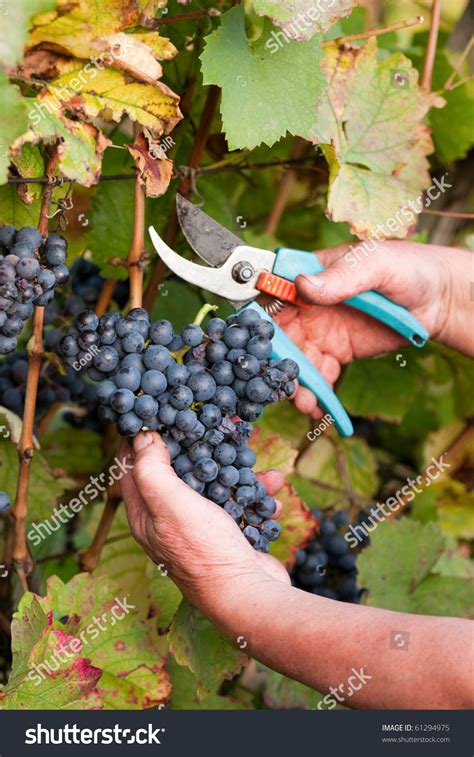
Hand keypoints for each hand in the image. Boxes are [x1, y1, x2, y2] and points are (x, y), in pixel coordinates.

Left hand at [120, 432, 289, 613]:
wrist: (250, 595)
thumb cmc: (204, 550)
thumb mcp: (171, 504)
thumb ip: (153, 470)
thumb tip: (141, 436)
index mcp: (145, 515)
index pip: (132, 467)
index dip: (140, 438)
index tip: (157, 411)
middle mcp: (169, 521)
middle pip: (177, 471)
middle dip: (195, 444)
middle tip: (211, 420)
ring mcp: (200, 529)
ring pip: (213, 484)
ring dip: (234, 468)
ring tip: (250, 450)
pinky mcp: (228, 535)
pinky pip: (240, 504)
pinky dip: (255, 494)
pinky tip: (273, 486)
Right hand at [278, 240, 469, 418]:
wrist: (438, 300)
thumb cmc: (407, 269)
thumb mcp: (375, 264)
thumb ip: (340, 277)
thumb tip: (304, 286)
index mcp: (311, 275)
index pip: (272, 294)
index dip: (260, 318)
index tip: (258, 343)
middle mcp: (308, 305)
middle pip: (279, 335)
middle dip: (275, 361)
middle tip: (280, 381)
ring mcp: (321, 331)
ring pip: (295, 360)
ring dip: (294, 382)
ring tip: (304, 402)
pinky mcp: (336, 353)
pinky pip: (319, 375)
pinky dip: (315, 393)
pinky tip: (318, 408)